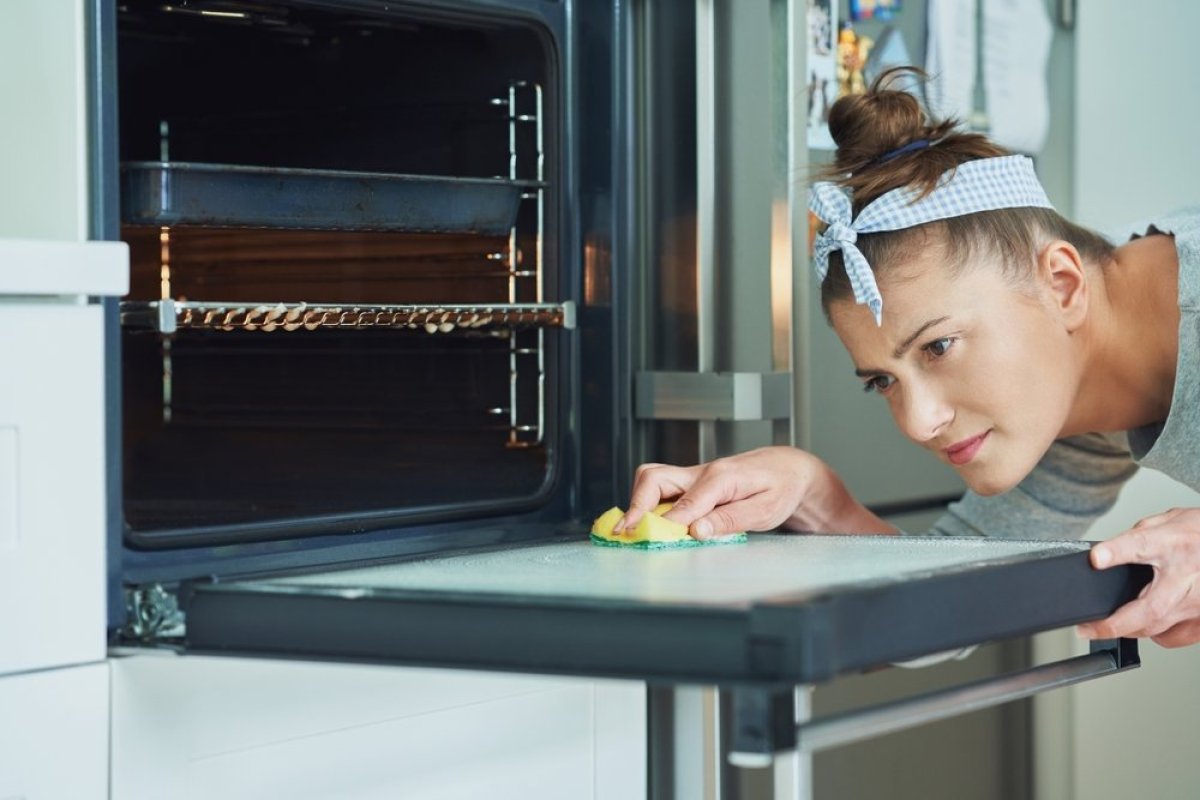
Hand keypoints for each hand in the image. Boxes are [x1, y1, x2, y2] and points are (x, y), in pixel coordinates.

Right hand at [617, 446, 892, 539]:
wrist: (789, 469)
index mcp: (721, 477)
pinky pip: (661, 490)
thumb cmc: (781, 488)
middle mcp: (700, 473)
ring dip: (638, 504)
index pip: (686, 500)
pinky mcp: (691, 484)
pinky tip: (648, 525)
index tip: (654, 539)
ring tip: (630, 530)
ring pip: (652, 481)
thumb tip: (695, 531)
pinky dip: (648, 506)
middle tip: (625, 531)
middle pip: (654, 478)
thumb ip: (729, 520)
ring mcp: (693, 477)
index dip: (669, 522)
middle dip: (635, 505)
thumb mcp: (765, 510)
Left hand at [1077, 507, 1199, 647]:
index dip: (1115, 552)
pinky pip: (1174, 637)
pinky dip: (1156, 634)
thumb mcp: (1169, 521)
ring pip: (1159, 630)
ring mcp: (1197, 604)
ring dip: (1131, 630)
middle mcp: (1186, 577)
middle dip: (1113, 624)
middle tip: (1085, 628)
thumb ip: (1138, 536)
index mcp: (1174, 545)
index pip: (1141, 546)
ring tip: (1109, 625)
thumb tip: (1107, 553)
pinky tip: (1146, 625)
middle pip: (1150, 609)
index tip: (1096, 559)